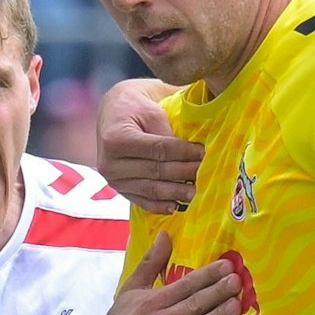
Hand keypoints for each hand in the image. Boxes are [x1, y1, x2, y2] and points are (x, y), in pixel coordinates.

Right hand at [78, 232, 241, 314]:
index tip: (227, 266)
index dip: (208, 275)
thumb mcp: (130, 289)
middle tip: (238, 282)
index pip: (185, 285)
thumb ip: (151, 263)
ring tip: (236, 305)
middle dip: (218, 292)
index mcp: (151, 302)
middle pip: (194, 305)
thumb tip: (165, 234)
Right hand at [96, 80, 201, 213]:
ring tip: (195, 192)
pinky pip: (141, 201)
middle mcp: (110, 163)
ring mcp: (113, 180)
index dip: (183, 153)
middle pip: (156, 171)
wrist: (113, 113)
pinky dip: (159, 205)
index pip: (158, 150)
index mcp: (116, 140)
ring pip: (150, 189)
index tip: (203, 153)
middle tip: (205, 172)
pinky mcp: (118, 189)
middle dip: (183, 172)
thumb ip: (167, 133)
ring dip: (175, 192)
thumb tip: (191, 155)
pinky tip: (175, 206)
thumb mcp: (151, 111)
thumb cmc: (134, 107)